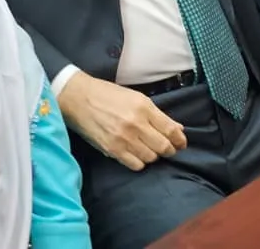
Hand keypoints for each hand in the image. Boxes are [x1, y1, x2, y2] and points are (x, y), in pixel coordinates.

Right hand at [57, 73, 186, 171]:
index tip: (181, 143)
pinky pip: (136, 165)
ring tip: (149, 149)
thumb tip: (177, 128)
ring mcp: (124, 139)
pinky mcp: (113, 150)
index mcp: (144, 108)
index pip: (171, 130)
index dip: (180, 140)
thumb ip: (157, 114)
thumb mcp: (136, 97)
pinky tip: (136, 154)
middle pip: (163, 147)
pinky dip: (140, 162)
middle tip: (168, 148)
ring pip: (151, 158)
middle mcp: (136, 124)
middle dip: (169, 149)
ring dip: (153, 155)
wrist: (79, 98)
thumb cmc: (107, 95)